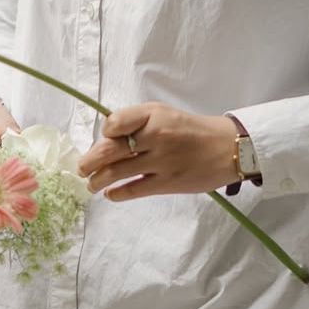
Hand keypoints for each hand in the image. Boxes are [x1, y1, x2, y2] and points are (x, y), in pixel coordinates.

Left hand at [77, 102, 239, 200]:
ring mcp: (161, 162)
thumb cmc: (189, 129)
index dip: (104, 132)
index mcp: (153, 116)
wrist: (226, 148)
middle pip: (109, 151)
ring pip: (117, 173)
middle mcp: (155, 137)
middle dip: (89, 162)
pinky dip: (117, 193)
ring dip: (97, 180)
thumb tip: (106, 136)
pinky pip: (133, 190)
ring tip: (92, 184)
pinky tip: (111, 194)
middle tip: (82, 168)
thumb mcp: (163, 114)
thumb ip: (136, 121)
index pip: (115, 122)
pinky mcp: (167, 183)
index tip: (104, 138)